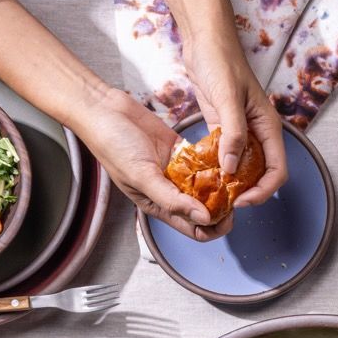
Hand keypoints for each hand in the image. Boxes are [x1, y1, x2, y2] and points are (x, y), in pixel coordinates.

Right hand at [75, 87, 233, 240]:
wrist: (102, 108)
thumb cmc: (113, 145)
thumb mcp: (142, 177)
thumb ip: (173, 200)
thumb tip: (204, 219)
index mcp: (160, 206)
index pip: (194, 230)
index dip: (214, 228)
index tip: (228, 215)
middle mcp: (170, 192)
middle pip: (205, 209)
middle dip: (222, 206)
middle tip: (234, 193)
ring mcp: (175, 171)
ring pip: (206, 185)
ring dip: (220, 183)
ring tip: (232, 175)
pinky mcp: (178, 150)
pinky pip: (202, 161)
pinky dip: (213, 160)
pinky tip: (223, 156)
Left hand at [181, 32, 287, 205]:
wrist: (205, 41)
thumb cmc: (221, 61)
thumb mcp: (228, 98)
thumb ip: (233, 135)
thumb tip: (232, 168)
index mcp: (268, 128)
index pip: (276, 171)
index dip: (263, 191)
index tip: (242, 200)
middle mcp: (258, 134)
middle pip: (261, 175)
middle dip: (248, 192)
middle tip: (227, 201)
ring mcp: (241, 134)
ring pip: (243, 169)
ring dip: (232, 184)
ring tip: (215, 193)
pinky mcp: (223, 131)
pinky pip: (225, 158)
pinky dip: (218, 170)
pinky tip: (206, 176)